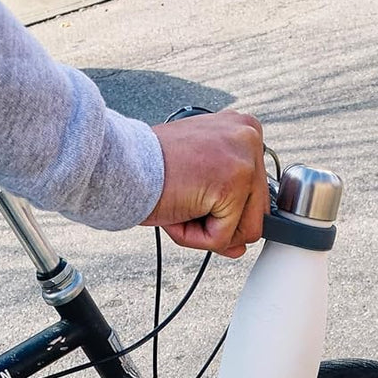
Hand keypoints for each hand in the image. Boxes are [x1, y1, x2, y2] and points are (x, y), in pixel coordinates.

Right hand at [143, 111, 267, 258]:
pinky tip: (178, 210)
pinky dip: (196, 237)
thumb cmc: (151, 170)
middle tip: (185, 197)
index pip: (256, 194)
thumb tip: (241, 248)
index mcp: (243, 129)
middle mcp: (249, 136)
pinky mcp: (234, 183)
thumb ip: (226, 212)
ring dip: (206, 231)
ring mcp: (245, 158)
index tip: (197, 191)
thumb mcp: (200, 184)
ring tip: (182, 202)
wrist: (121, 165)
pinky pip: (223, 238)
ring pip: (243, 231)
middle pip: (255, 215)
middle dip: (217, 222)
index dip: (223, 210)